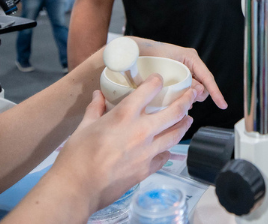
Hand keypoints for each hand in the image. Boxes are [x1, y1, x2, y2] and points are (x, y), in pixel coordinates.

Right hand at [48, 76, 199, 213]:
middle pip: (174, 112)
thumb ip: (95, 109)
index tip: (159, 80)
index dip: (157, 81)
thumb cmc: (76, 157)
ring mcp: (147, 152)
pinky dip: (168, 150)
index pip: (149, 90)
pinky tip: (168, 147)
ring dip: (184, 124)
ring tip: (188, 119)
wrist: (77, 188)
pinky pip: (164, 157)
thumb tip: (98, 96)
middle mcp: (141, 131)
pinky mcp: (147, 170)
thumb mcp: (84, 127)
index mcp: (125, 115)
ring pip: (176, 134)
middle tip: (191, 95)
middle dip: (186, 100)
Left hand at [130, 38, 226, 109]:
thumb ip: (183, 81)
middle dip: (198, 96)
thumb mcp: (167, 69)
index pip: (207, 77)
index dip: (215, 92)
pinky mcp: (177, 74)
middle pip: (202, 84)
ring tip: (179, 104)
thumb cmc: (148, 56)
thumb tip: (198, 92)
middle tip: (187, 103)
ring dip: (189, 97)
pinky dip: (183, 95)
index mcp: (189, 57)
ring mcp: (183, 68)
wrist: (133, 51)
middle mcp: (189, 62)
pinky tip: (176, 102)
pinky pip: (186, 87)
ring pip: (193, 87)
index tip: (222, 105)